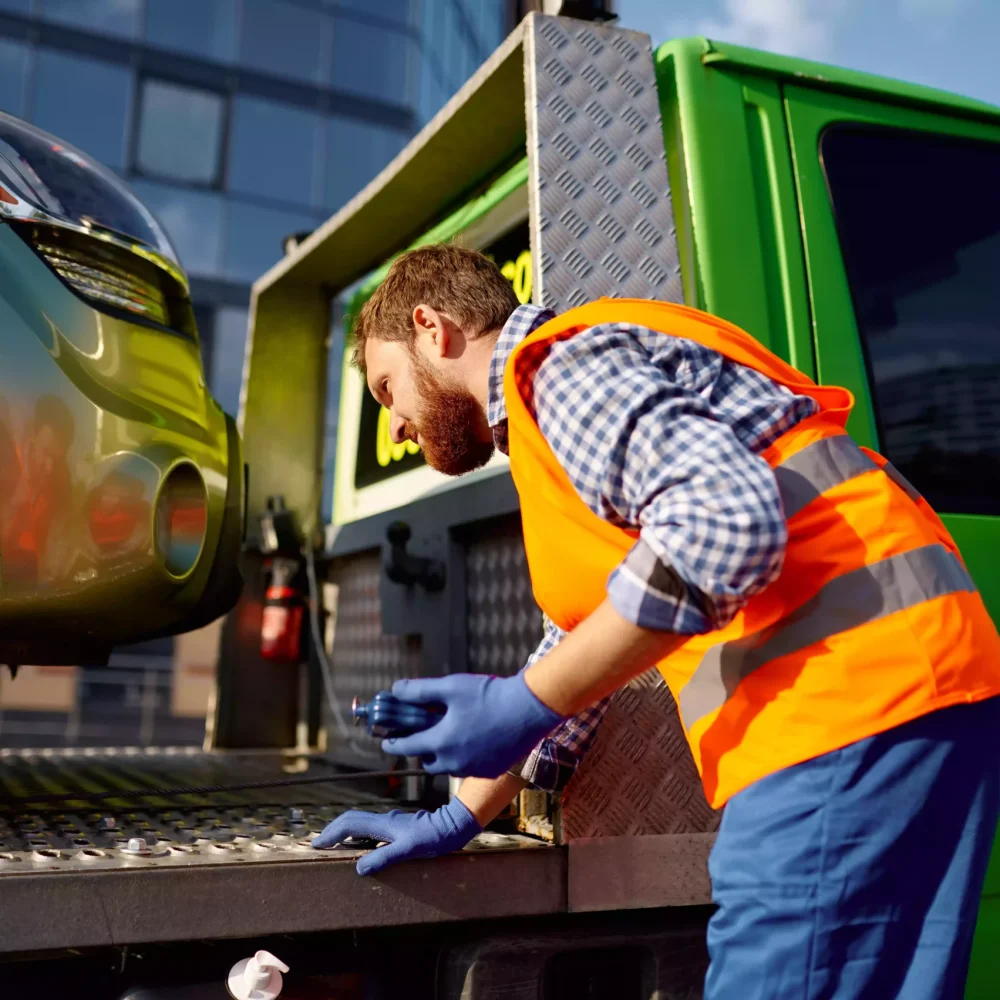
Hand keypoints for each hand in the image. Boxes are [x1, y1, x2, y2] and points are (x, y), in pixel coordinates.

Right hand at [311, 799, 480, 874]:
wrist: (453, 826)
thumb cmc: (433, 838)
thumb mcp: (409, 850)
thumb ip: (384, 857)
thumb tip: (358, 867)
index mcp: (383, 824)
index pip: (350, 824)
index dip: (331, 833)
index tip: (317, 845)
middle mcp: (385, 821)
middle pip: (352, 820)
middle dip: (333, 830)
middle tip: (320, 844)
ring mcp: (392, 823)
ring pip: (361, 823)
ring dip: (345, 832)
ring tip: (335, 845)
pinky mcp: (398, 828)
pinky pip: (371, 829)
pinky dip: (359, 835)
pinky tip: (362, 847)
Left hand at [382, 673, 564, 777]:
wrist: (529, 709)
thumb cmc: (488, 695)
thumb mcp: (450, 687)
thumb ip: (419, 691)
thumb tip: (395, 690)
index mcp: (440, 743)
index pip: (406, 748)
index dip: (393, 743)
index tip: (386, 742)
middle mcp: (454, 763)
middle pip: (427, 760)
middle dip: (421, 749)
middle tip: (422, 735)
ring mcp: (474, 769)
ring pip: (448, 766)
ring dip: (443, 754)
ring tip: (449, 735)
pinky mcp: (492, 770)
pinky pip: (469, 768)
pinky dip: (465, 757)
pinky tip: (473, 740)